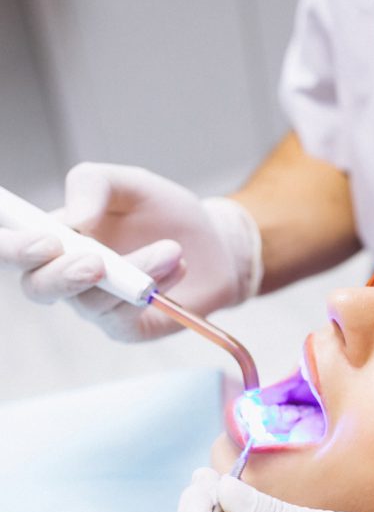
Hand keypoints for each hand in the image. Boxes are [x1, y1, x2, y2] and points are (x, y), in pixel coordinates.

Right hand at [0, 163, 261, 340]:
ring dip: (133, 272)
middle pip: (38, 287)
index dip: (13, 249)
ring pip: (93, 300)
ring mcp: (96, 305)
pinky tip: (179, 267)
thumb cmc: (165, 213)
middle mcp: (66, 275)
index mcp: (56, 236)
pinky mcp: (127, 327)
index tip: (45, 241)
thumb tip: (74, 221)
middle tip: (96, 261)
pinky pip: (124, 318)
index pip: (12, 247)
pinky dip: (152, 289)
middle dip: (62, 276)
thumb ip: (93, 186)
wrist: (216, 244)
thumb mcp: (131, 184)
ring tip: (173, 250)